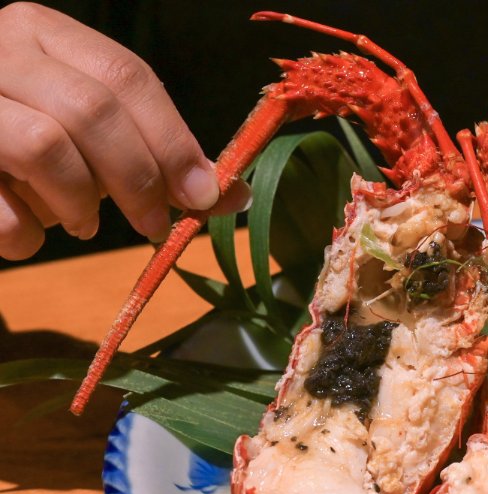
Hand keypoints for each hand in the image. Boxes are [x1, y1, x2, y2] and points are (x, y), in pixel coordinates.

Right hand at [0, 3, 246, 259]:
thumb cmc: (23, 139)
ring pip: (43, 146)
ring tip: (85, 224)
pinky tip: (30, 234)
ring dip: (80, 202)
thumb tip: (232, 195)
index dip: (173, 140)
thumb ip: (153, 153)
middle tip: (154, 224)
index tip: (204, 194)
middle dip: (138, 178)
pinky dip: (25, 235)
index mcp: (42, 32)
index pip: (126, 75)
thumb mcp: (88, 130)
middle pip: (91, 109)